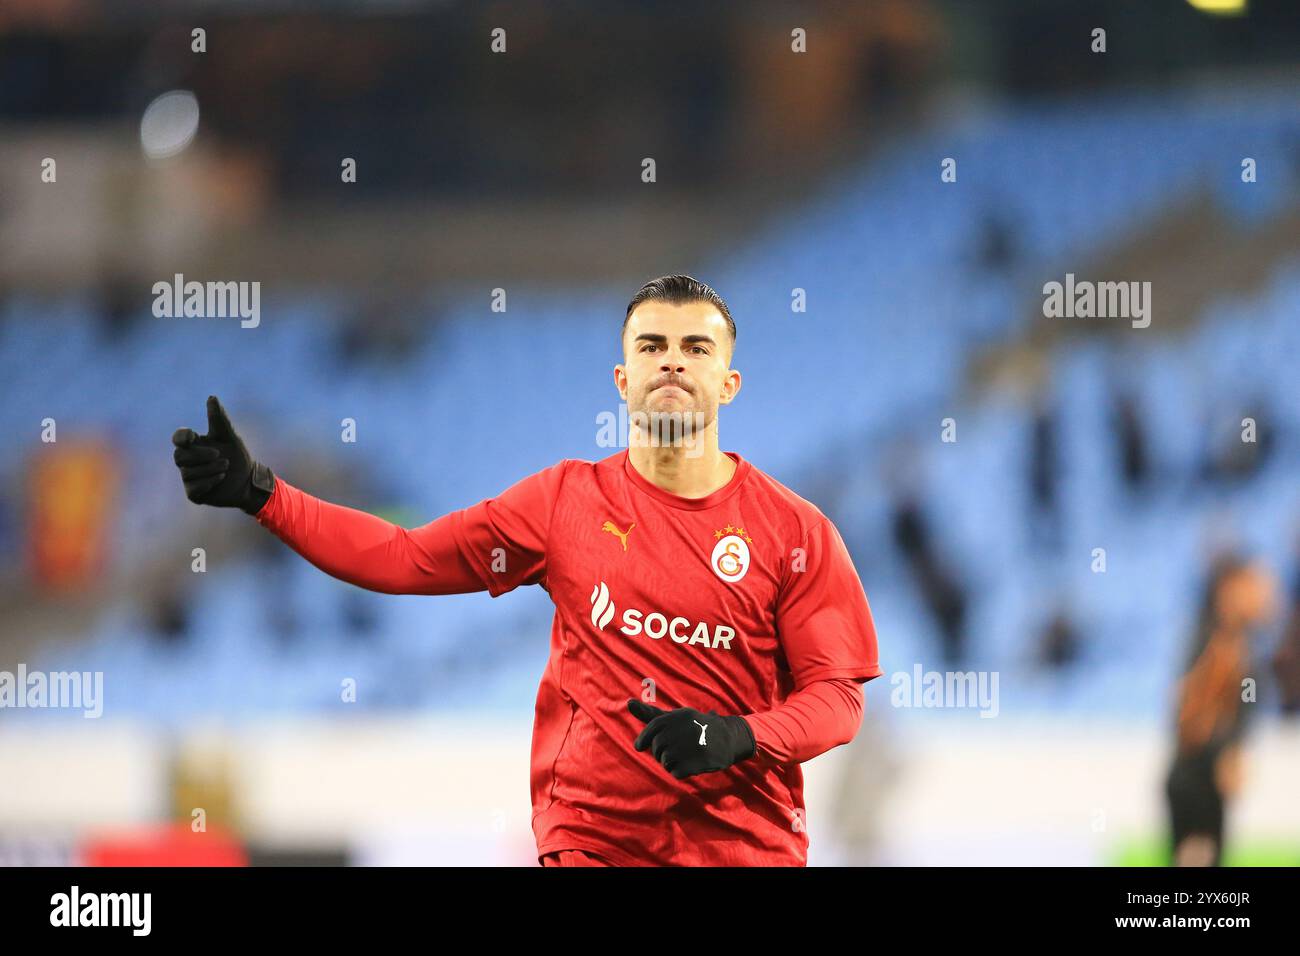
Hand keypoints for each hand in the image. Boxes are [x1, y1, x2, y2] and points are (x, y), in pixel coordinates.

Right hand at [172, 395, 274, 513]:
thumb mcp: (230, 437)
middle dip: (201, 455)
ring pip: (188, 473)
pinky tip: (221, 479)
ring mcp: (189, 477)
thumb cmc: (237, 456)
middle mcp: (187, 461)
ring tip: (226, 468)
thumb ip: (219, 418)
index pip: (178, 438)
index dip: (181, 437)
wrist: (248, 481)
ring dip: (211, 469)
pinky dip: (210, 482)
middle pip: (179, 456)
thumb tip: (212, 397)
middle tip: (220, 455)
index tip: (192, 437)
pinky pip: (194, 487)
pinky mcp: (193, 493)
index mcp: (194, 445)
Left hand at [627, 699, 755, 778]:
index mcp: (680, 716)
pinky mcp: (700, 761)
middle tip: (669, 752)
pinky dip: (679, 772)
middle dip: (659, 753)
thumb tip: (628, 703)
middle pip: (657, 747)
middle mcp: (687, 728)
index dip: (643, 739)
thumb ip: (651, 713)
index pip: (653, 728)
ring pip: (665, 762)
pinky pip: (676, 773)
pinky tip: (689, 764)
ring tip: (683, 756)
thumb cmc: (695, 727)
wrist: (729, 738)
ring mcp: (694, 745)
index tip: (639, 746)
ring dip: (669, 763)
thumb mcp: (675, 717)